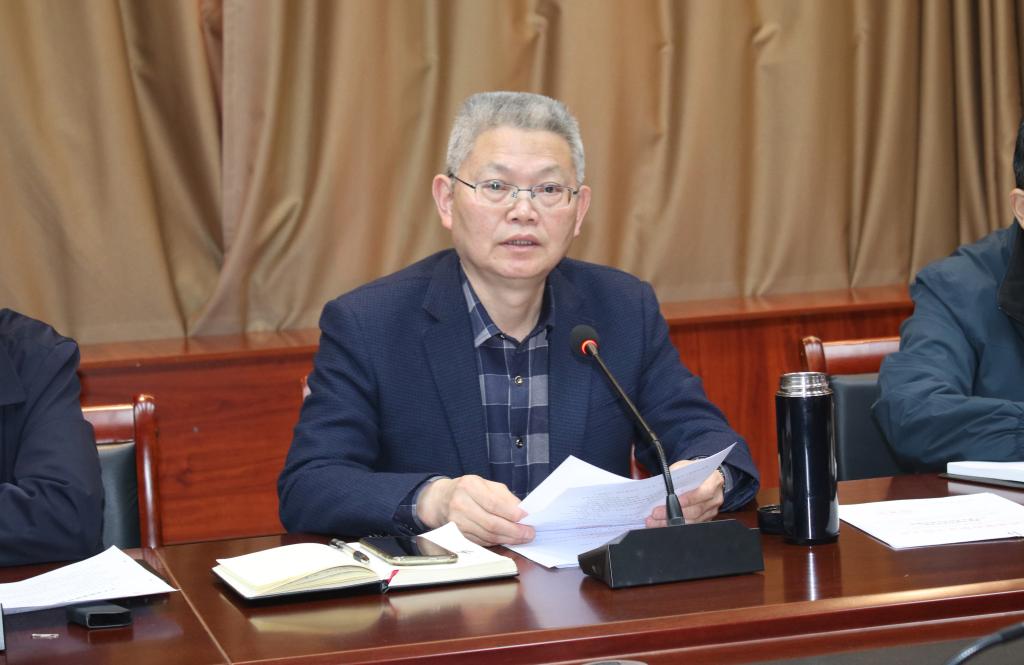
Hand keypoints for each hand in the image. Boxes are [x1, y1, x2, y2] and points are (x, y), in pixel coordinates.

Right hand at [417, 475, 534, 545]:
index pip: (494, 503)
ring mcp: (457, 522)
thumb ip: (504, 497)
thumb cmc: (468, 490)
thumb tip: (522, 512)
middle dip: (514, 531)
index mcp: (469, 486)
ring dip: (508, 539)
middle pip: (491, 524)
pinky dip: (497, 542)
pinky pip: (482, 541)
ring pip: (487, 536)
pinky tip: (507, 539)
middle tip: (529, 533)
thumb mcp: (486, 484)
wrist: (441, 499)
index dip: (512, 513)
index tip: (527, 518)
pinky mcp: (457, 535)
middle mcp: (460, 504)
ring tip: (521, 538)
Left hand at [644, 460, 723, 527]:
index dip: (688, 499)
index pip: (702, 493)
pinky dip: (676, 525)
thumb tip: (663, 485)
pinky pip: (690, 524)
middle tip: (656, 514)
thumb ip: (677, 473)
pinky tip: (662, 523)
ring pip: (692, 521)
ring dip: (672, 522)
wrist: (707, 477)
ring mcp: (711, 510)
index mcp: (713, 482)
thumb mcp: (686, 466)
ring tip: (655, 521)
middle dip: (674, 513)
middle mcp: (715, 498)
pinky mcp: (706, 519)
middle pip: (695, 510)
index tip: (671, 500)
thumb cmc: (695, 472)